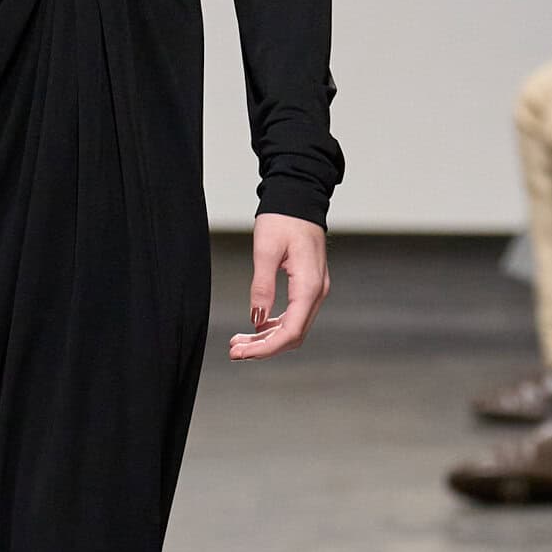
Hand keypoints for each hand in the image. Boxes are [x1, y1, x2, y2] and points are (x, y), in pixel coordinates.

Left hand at [232, 216, 329, 359]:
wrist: (299, 198)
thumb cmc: (283, 219)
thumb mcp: (266, 251)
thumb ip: (262, 286)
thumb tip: (256, 319)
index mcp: (309, 286)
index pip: (291, 331)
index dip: (266, 348)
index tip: (242, 353)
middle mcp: (317, 292)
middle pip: (293, 334)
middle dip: (264, 348)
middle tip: (234, 351)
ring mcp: (315, 290)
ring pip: (294, 327)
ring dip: (267, 338)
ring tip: (240, 342)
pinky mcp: (309, 286)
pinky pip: (295, 315)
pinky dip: (275, 325)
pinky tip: (257, 327)